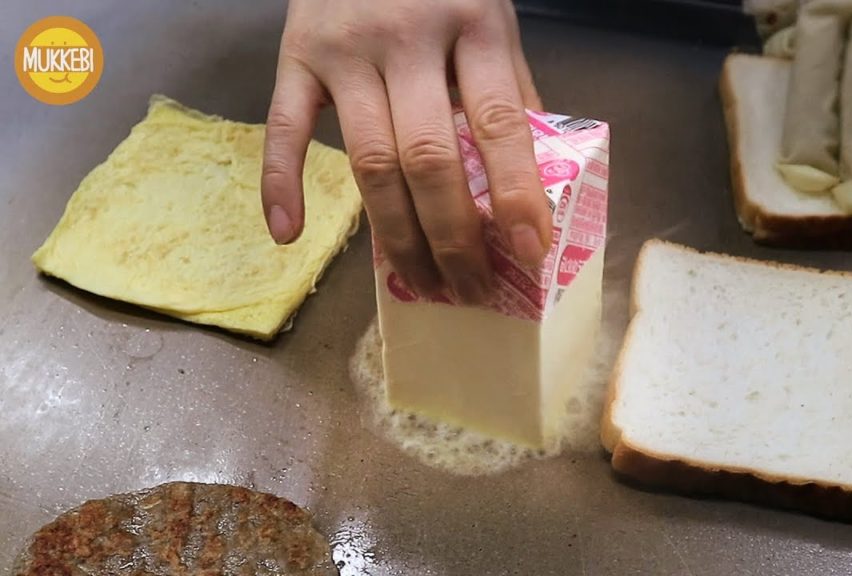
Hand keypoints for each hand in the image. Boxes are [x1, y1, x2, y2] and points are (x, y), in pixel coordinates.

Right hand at [261, 0, 549, 303]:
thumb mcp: (492, 22)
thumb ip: (508, 93)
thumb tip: (531, 184)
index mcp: (474, 24)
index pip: (499, 123)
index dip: (516, 194)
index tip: (529, 252)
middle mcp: (407, 38)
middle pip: (428, 157)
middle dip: (453, 236)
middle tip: (471, 289)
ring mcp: (346, 50)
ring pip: (368, 160)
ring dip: (396, 235)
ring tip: (420, 283)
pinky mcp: (296, 57)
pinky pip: (284, 129)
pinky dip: (280, 182)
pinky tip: (289, 235)